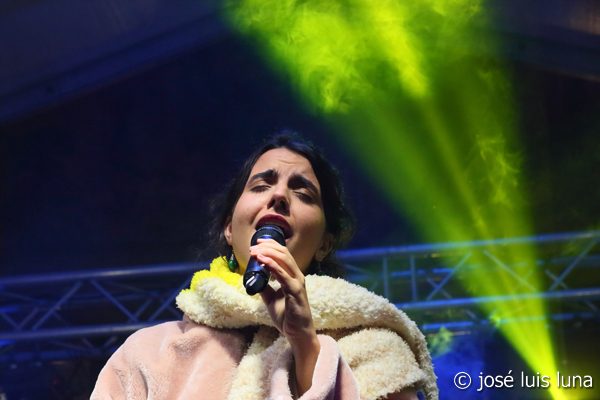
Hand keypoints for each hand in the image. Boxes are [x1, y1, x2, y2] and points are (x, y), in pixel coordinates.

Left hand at [250, 238, 319, 395]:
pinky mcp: (295, 292)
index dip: (271, 246)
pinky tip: (262, 262)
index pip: (284, 255)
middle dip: (268, 247)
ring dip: (268, 254)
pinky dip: (272, 266)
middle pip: (284, 254)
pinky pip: (283, 276)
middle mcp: (297, 277)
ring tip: (255, 252)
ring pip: (285, 261)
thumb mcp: (271, 300)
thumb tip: (253, 279)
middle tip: (253, 246)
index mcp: (293, 276)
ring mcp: (298, 284)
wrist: (297, 334)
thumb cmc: (287, 317)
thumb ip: (265, 288)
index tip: (257, 243)